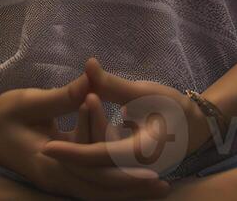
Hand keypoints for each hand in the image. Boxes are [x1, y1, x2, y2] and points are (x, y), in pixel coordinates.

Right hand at [0, 74, 169, 199]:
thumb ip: (62, 96)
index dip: (124, 176)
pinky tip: (127, 181)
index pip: (94, 173)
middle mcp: (55, 178)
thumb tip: (90, 82)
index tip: (152, 173)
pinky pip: (88, 186)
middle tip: (164, 187)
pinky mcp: (58, 176)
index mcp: (50, 162)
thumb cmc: (2, 113)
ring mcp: (56, 180)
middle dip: (131, 190)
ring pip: (95, 191)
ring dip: (123, 190)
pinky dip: (109, 185)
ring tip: (155, 188)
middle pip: (99, 190)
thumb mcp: (30, 101)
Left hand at [39, 58, 212, 177]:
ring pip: (98, 171)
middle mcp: (137, 168)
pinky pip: (104, 168)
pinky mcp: (127, 170)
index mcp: (143, 151)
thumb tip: (88, 65)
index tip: (46, 147)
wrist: (195, 127)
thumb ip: (112, 84)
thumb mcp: (144, 92)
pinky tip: (66, 151)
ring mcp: (132, 172)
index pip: (100, 155)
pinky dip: (87, 158)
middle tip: (41, 148)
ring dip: (76, 159)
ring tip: (50, 148)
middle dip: (68, 160)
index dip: (72, 153)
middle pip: (95, 170)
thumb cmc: (173, 106)